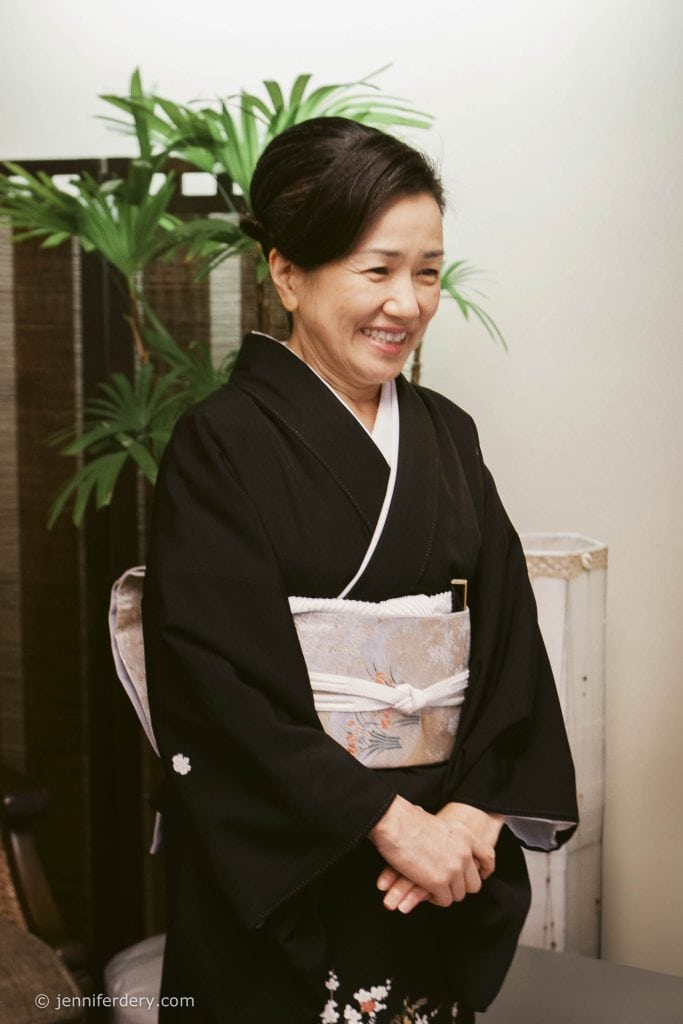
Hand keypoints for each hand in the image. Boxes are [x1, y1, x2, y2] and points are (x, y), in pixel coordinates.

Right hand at [368, 796, 494, 911]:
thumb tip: (442, 845)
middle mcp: (464, 853)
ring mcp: (453, 869)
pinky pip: (444, 900)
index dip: (485, 868)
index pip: (488, 856)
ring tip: (429, 886)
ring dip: (444, 893)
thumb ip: (447, 838)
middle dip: (459, 886)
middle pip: (473, 883)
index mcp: (465, 835)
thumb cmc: (406, 820)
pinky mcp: (439, 882)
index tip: (481, 874)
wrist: (393, 822)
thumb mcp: (436, 824)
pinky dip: (434, 898)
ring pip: (458, 894)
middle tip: (443, 884)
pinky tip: (423, 888)